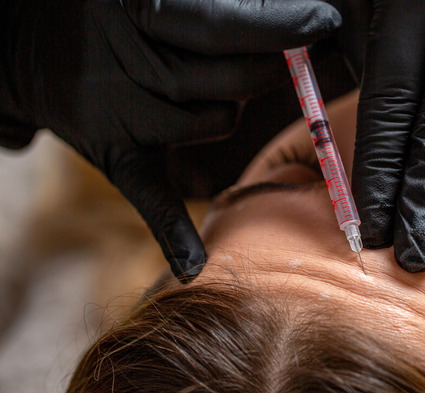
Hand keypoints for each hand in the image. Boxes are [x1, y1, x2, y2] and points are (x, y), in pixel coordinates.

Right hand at [2, 0, 341, 280]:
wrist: (31, 45)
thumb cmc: (115, 14)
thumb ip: (220, 10)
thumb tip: (299, 22)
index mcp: (141, 11)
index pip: (226, 26)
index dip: (283, 27)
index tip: (323, 23)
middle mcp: (129, 63)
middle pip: (231, 81)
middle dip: (272, 70)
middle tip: (295, 56)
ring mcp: (120, 114)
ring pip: (215, 122)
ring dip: (229, 109)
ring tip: (206, 89)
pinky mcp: (115, 155)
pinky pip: (151, 196)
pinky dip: (172, 232)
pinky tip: (193, 266)